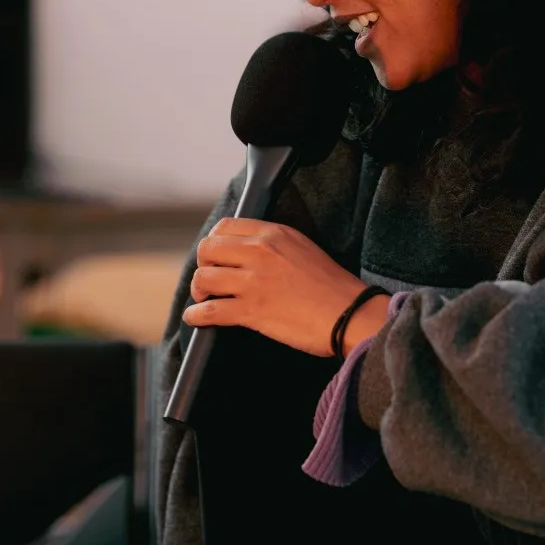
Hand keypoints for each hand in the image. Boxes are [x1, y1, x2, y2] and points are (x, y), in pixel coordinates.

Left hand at [182, 218, 385, 356]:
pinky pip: (209, 310)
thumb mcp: (303, 247)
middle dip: (203, 265)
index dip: (213, 242)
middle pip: (207, 250)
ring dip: (199, 291)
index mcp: (273, 234)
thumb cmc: (332, 286)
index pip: (225, 227)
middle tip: (210, 279)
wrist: (350, 314)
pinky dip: (196, 315)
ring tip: (204, 299)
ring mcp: (253, 282)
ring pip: (203, 278)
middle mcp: (259, 252)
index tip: (215, 256)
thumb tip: (248, 250)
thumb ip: (274, 244)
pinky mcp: (251, 311)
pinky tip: (195, 317)